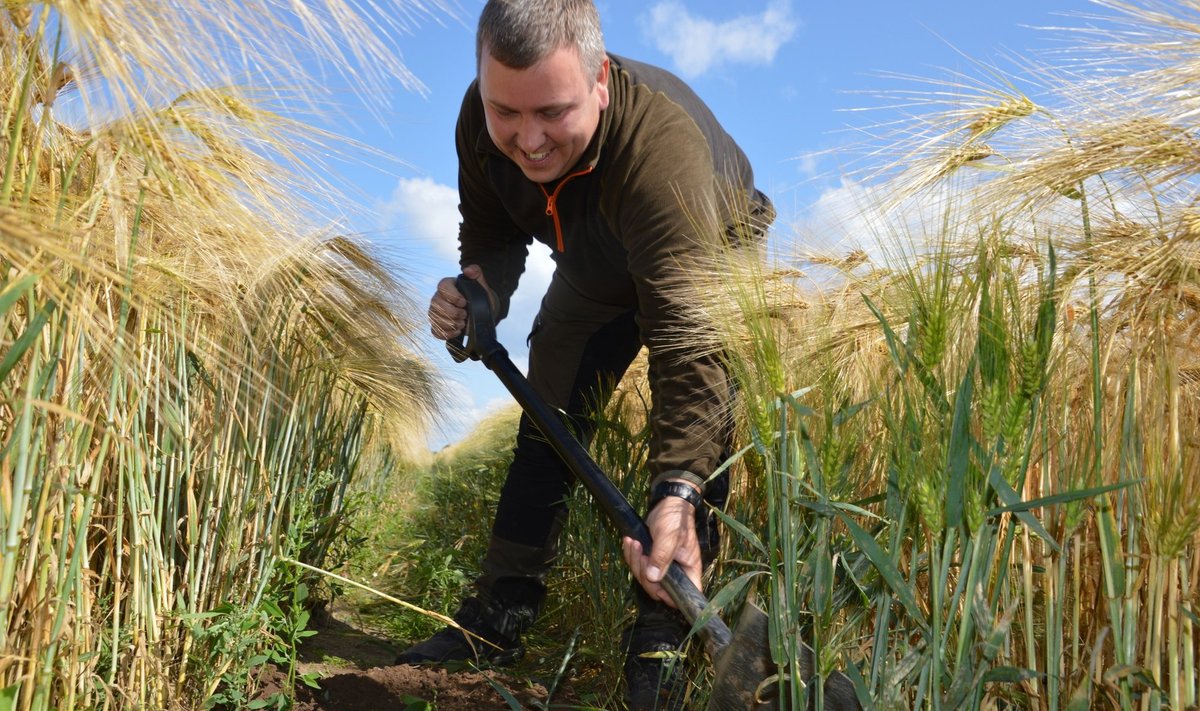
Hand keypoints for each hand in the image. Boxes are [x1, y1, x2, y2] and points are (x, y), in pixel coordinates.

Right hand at [427, 265, 495, 339]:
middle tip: (465, 315)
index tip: (464, 302)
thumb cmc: (479, 295)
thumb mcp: (480, 283)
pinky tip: (457, 331)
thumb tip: (468, 270)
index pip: (442, 287)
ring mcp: (436, 312)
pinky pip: (435, 331)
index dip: (452, 296)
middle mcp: (438, 298)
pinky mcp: (438, 325)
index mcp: (447, 286)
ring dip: (451, 324)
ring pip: (435, 319)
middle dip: (453, 313)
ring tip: (462, 323)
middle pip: (436, 305)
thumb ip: (476, 272)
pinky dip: (447, 333)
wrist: (481, 311)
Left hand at [621, 480, 701, 607]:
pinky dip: (632, 555)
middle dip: (644, 573)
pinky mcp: (651, 560)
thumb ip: (662, 556)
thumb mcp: (669, 536)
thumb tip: (653, 577)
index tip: (657, 585)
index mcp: (689, 570)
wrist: (668, 503)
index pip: (685, 596)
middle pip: (658, 590)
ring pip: (645, 578)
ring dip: (635, 561)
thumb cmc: (675, 518)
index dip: (671, 598)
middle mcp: (677, 573)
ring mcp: (663, 567)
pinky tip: (630, 541)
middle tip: (640, 552)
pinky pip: (638, 566)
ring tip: (633, 542)